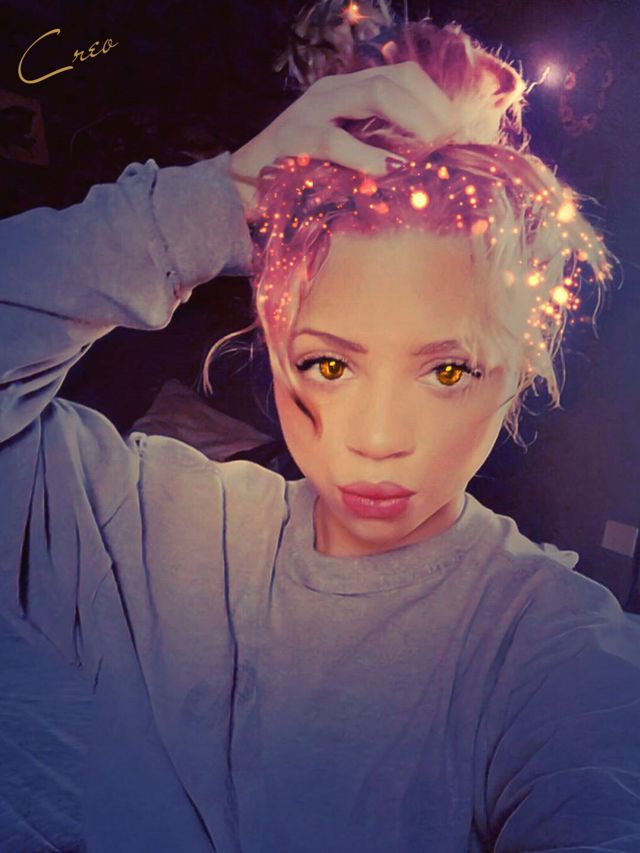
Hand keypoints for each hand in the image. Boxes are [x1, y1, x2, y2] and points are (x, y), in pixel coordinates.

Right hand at [229, 60, 461, 219]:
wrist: (242, 189)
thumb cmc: (301, 179)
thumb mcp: (346, 161)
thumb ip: (378, 154)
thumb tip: (428, 170)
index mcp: (348, 93)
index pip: (404, 77)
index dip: (435, 101)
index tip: (456, 135)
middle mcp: (333, 92)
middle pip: (395, 79)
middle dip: (430, 110)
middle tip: (449, 144)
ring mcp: (312, 111)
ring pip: (373, 92)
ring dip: (411, 120)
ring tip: (428, 152)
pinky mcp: (292, 139)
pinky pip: (334, 140)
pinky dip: (364, 155)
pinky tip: (384, 171)